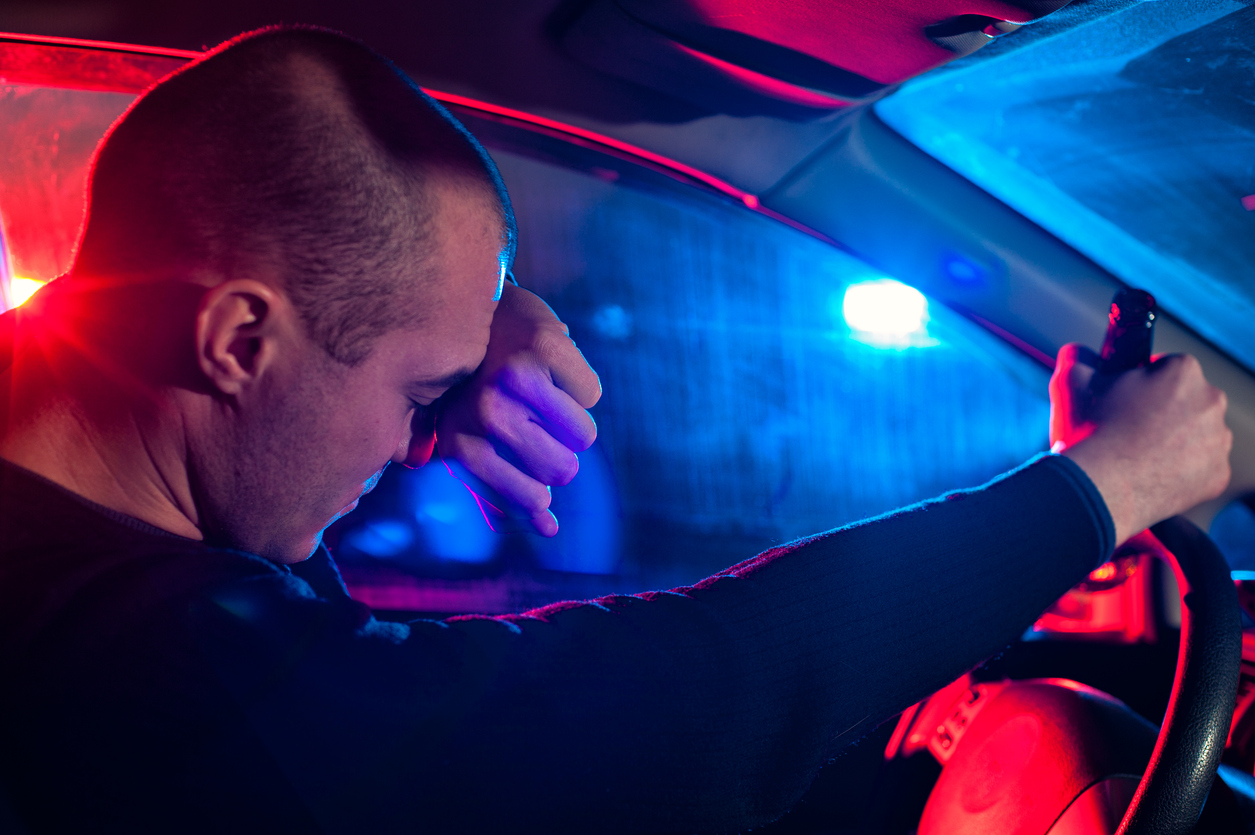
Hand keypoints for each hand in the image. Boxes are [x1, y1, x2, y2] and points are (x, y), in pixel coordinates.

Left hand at [434, 283, 600, 535]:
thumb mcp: (475, 440)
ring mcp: (516, 379)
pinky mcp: (545, 347)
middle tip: (540, 428)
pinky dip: (579, 384)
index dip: (543, 489)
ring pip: (584, 434)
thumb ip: (508, 489)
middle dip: (562, 453)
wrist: (472, 310)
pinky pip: (591, 394)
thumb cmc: (473, 388)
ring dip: (573, 418)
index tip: (533, 471)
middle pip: (564, 469)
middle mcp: (486, 413)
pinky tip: (551, 368)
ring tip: (544, 396)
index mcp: (463, 442)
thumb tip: (551, 530)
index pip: (530, 498)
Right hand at [1050, 343, 1231, 544]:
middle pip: (1187, 400)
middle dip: (1163, 411)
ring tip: (1137, 456)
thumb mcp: (1070, 383)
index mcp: (1182, 372)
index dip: (1142, 383)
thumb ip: (1077, 357)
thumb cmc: (1089, 433)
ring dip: (1175, 440)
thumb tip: (1078, 353)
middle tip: (1129, 429)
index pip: (1166, 368)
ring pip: (1197, 434)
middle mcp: (1211, 402)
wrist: (1100, 488)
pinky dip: (1181, 472)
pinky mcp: (1218, 475)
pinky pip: (1201, 468)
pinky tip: (1152, 475)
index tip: (1125, 400)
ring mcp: (1218, 441)